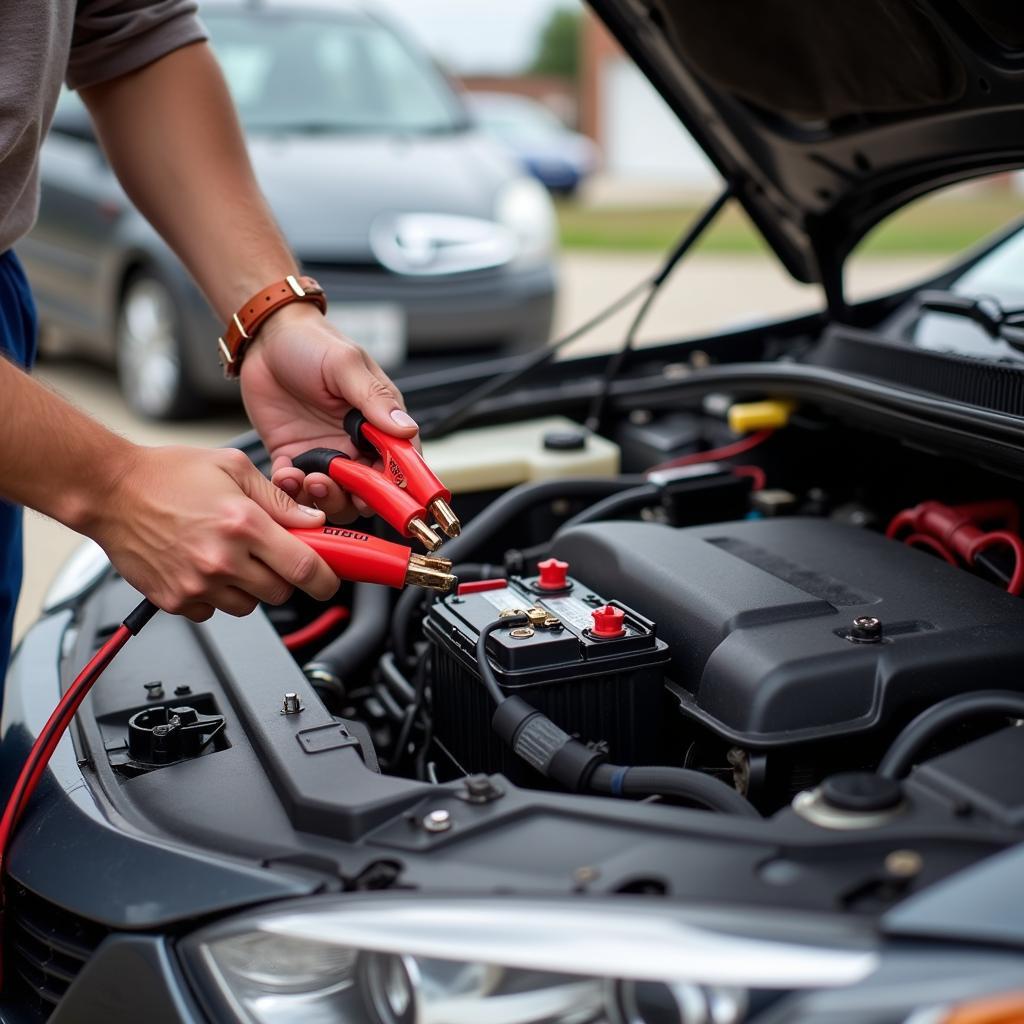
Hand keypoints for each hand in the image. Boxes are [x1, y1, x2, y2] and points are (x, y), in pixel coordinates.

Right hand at [89, 445, 339, 621]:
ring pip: (249, 606)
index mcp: (243, 524)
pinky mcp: (175, 600)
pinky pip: (213, 611)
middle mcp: (222, 559)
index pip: (304, 568)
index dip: (325, 579)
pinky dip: (216, 596)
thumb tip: (312, 521)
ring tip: (229, 555)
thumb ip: (278, 500)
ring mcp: (197, 584)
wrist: (109, 491)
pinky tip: (203, 567)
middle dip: (283, 576)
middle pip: (280, 593)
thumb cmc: (167, 474)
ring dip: (249, 587)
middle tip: (268, 554)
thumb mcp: (233, 468)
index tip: (329, 580)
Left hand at [239, 304, 418, 522]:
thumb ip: (374, 399)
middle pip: (369, 490)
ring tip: (308, 480)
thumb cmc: (312, 342)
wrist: (264, 339)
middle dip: (356, 498)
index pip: (400, 462)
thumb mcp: (345, 364)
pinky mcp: (292, 457)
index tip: (384, 492)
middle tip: (339, 488)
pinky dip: (291, 491)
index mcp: (378, 422)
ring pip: (334, 496)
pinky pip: (295, 489)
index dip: (397, 484)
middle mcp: (354, 444)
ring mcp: (324, 453)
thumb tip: (407, 429)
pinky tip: (285, 474)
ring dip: (324, 498)